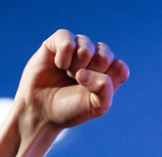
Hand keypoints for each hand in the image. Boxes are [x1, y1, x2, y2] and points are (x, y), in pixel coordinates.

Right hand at [15, 29, 129, 128]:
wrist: (41, 111)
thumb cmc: (70, 109)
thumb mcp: (95, 107)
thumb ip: (104, 91)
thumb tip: (86, 72)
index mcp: (109, 72)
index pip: (120, 68)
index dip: (106, 81)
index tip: (93, 93)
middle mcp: (96, 57)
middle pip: (105, 55)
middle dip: (91, 74)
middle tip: (78, 84)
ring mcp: (78, 47)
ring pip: (86, 47)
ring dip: (76, 67)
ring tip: (68, 75)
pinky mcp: (58, 41)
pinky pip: (67, 41)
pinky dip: (63, 58)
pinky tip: (58, 66)